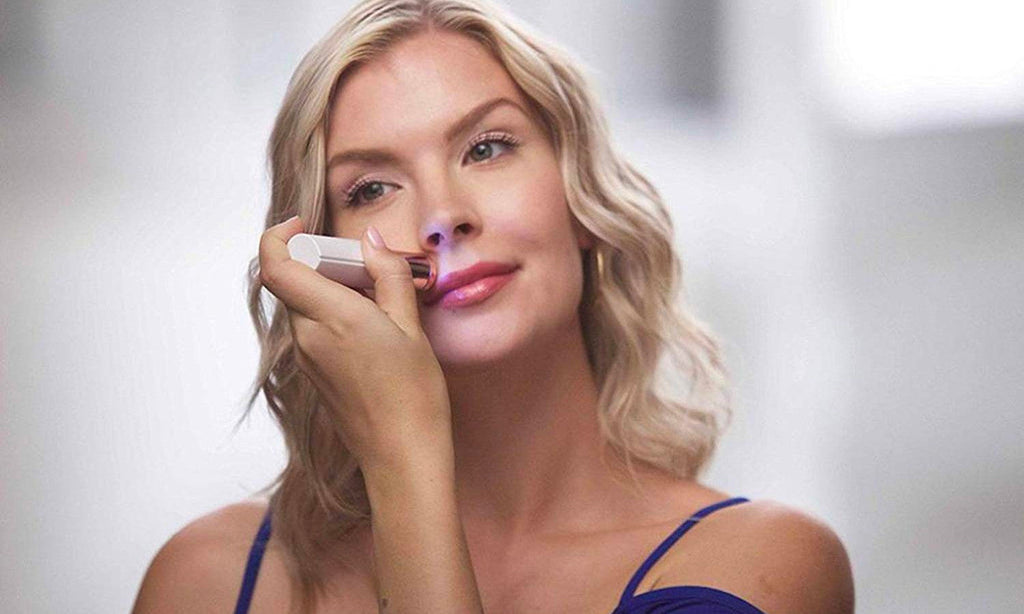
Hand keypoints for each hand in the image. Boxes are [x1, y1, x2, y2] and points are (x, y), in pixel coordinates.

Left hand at [258, 216, 451, 470]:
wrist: (402, 456)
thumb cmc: (414, 395)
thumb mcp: (411, 327)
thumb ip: (388, 276)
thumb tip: (371, 242)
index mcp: (331, 317)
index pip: (276, 266)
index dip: (279, 237)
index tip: (302, 224)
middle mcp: (308, 336)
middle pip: (292, 280)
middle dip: (321, 260)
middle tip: (365, 264)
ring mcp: (307, 358)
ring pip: (303, 304)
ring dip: (330, 287)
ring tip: (378, 299)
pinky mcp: (314, 374)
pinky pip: (313, 327)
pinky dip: (334, 312)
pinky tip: (373, 327)